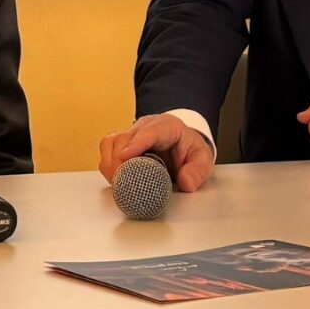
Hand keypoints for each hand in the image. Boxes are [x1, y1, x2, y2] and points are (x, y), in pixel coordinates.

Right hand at [97, 113, 217, 192]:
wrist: (182, 146)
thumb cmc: (189, 150)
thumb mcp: (202, 160)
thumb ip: (197, 171)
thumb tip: (185, 182)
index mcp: (167, 126)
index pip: (150, 131)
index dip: (136, 143)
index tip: (126, 156)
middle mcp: (146, 126)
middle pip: (125, 137)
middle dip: (119, 160)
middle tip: (121, 181)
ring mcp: (131, 134)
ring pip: (111, 142)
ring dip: (110, 163)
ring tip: (117, 182)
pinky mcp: (122, 143)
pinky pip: (107, 150)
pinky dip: (107, 165)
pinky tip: (115, 178)